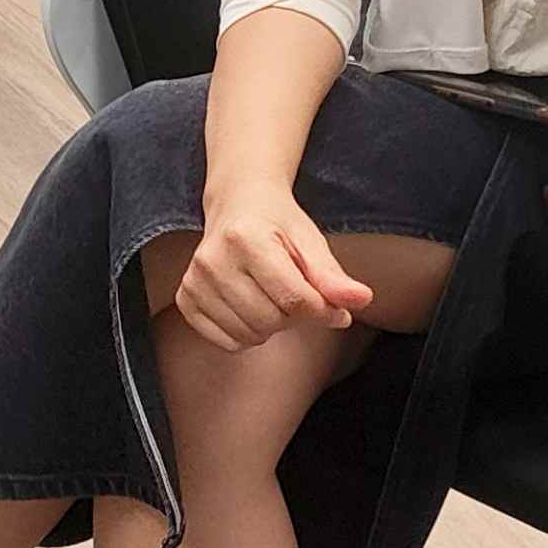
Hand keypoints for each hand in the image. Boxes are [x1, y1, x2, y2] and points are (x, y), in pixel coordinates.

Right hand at [177, 185, 373, 351]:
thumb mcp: (311, 241)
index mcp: (246, 238)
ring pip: (249, 334)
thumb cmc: (278, 224)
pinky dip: (246, 334)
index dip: (321, 310)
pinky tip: (249, 308)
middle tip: (292, 291)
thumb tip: (362, 301)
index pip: (294, 298)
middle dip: (293, 315)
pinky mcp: (185, 298)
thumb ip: (333, 276)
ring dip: (270, 326)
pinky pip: (226, 341)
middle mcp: (212, 258)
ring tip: (270, 297)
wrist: (237, 205)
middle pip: (271, 320)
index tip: (332, 306)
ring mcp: (195, 280)